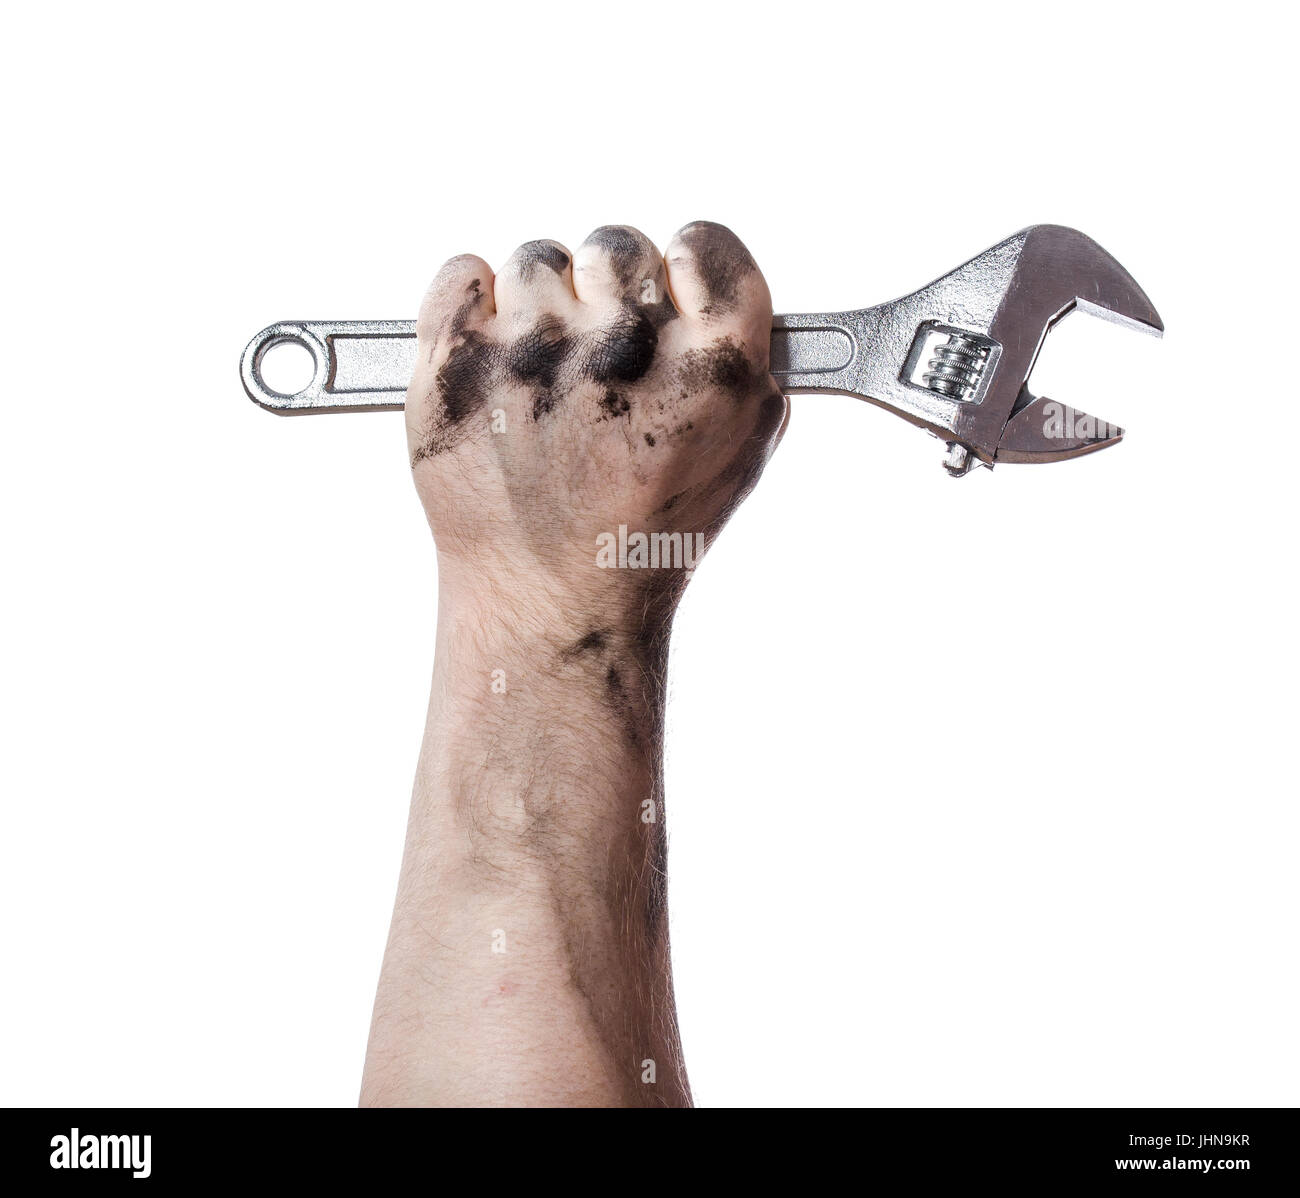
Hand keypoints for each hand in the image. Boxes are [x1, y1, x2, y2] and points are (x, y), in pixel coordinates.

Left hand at [405, 222, 787, 629]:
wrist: (551, 603)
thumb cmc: (645, 537)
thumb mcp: (739, 458)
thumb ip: (745, 363)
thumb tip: (712, 286)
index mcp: (710, 373)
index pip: (707, 244)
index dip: (690, 264)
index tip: (673, 285)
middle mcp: (623, 352)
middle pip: (618, 246)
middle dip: (612, 292)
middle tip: (600, 361)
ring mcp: (531, 355)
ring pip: (537, 260)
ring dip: (542, 305)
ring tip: (542, 379)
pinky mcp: (455, 367)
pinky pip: (461, 272)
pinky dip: (472, 302)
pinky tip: (492, 357)